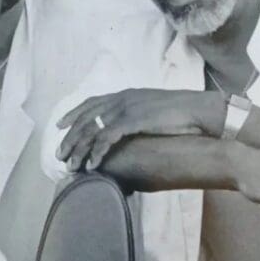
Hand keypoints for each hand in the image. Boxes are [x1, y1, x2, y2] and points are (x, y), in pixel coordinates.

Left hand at [56, 89, 219, 171]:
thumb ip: (138, 117)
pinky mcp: (132, 121)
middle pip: (85, 118)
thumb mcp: (153, 111)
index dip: (73, 114)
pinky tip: (91, 166)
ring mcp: (126, 108)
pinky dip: (96, 153)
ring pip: (91, 129)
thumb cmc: (182, 114)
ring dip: (79, 149)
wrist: (200, 110)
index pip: (91, 102)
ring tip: (71, 166)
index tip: (59, 126)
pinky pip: (106, 138)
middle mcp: (121, 99)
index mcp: (125, 94)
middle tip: (60, 154)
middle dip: (70, 137)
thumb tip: (131, 130)